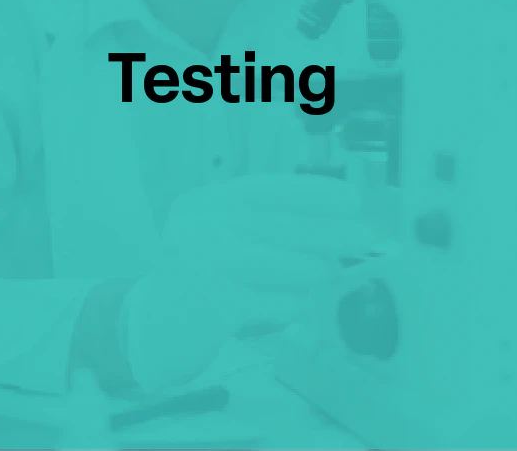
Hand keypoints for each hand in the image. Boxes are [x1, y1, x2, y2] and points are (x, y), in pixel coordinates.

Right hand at [123, 174, 379, 391]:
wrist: (151, 328)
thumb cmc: (201, 277)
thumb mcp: (221, 235)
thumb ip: (266, 226)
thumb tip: (335, 226)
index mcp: (205, 203)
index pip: (266, 189)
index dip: (313, 192)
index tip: (350, 199)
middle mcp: (201, 228)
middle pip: (280, 225)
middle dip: (332, 232)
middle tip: (365, 239)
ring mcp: (205, 266)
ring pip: (284, 264)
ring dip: (316, 271)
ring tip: (325, 275)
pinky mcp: (215, 307)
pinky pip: (277, 303)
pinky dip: (296, 304)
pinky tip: (297, 306)